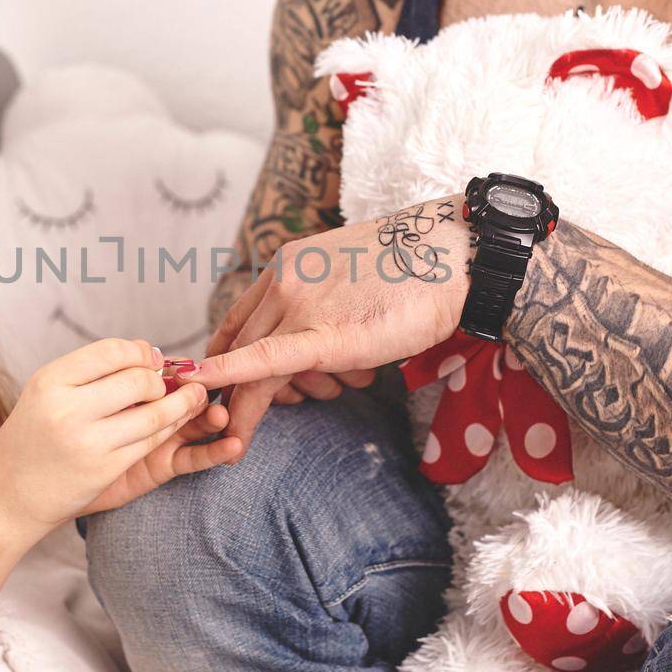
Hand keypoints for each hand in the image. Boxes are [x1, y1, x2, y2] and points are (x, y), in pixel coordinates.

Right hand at [0, 339, 242, 539]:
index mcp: (50, 381)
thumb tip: (147, 351)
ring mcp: (88, 442)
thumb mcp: (45, 394)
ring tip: (194, 396)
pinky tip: (177, 423)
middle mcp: (67, 409)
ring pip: (154, 413)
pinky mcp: (105, 470)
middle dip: (160, 379)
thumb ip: (90, 373)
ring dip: (181, 403)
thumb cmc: (32, 438)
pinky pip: (151, 441)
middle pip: (138, 380)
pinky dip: (170, 429)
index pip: (111, 351)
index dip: (140, 352)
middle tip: (163, 383)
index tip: (150, 359)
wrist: (8, 497)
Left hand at [196, 195, 469, 452]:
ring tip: (339, 384)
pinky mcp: (323, 336)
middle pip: (240, 349)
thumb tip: (304, 347)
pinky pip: (264, 363)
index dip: (228, 360)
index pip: (238, 321)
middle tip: (273, 411)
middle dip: (247, 391)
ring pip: (254, 368)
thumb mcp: (346, 278)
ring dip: (285, 398)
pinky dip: (232, 382)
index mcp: (286, 265)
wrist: (452, 260)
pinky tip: (218, 404)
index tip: (228, 387)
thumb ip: (315, 303)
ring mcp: (299, 307)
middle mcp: (283, 282)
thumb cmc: (410, 274)